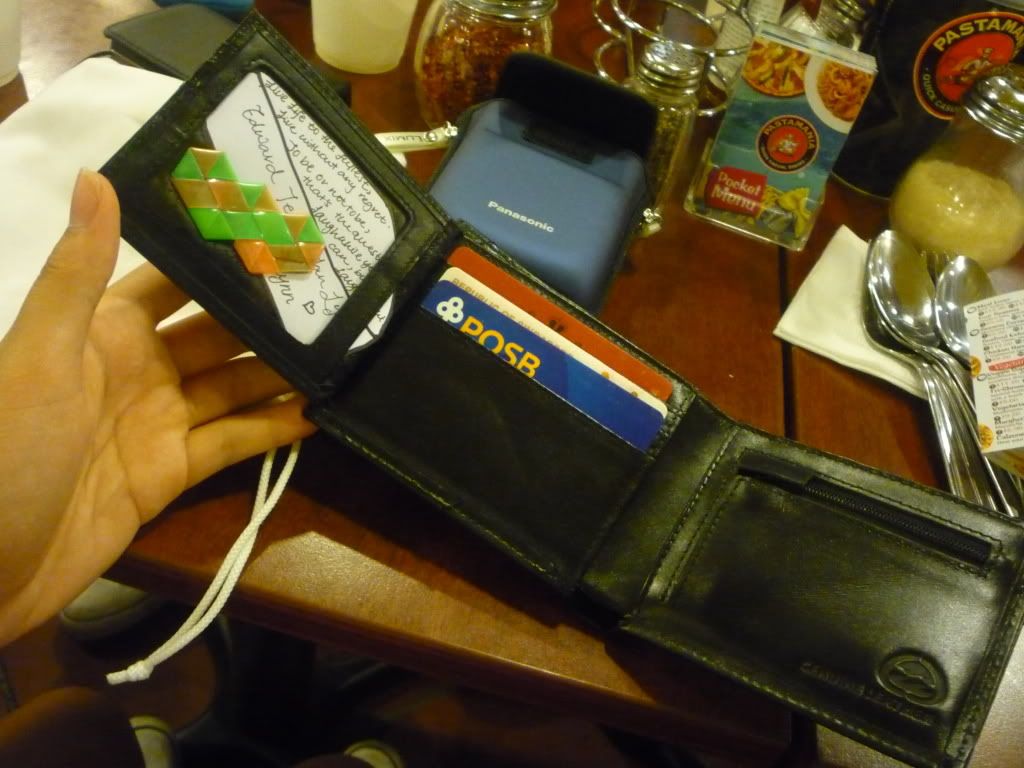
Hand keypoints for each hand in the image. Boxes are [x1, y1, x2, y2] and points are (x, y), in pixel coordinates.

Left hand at [0, 170, 315, 644]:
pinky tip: (318, 414)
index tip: (283, 233)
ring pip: (233, 386)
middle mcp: (137, 368)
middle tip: (338, 298)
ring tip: (343, 351)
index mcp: (102, 329)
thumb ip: (78, 272)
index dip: (222, 259)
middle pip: (216, 334)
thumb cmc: (6, 450)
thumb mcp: (41, 355)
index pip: (173, 280)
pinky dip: (272, 429)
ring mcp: (159, 422)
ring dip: (280, 372)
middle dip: (268, 317)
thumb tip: (97, 175)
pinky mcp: (173, 472)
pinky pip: (232, 442)